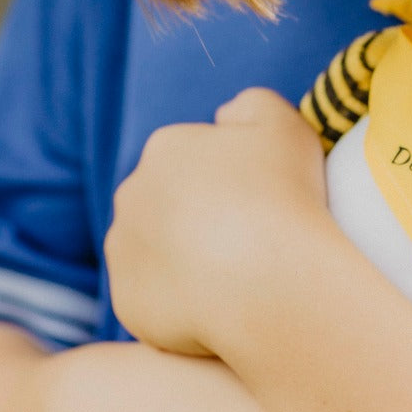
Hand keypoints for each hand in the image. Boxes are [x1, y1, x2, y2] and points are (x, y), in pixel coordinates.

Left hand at [105, 88, 326, 355]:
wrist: (275, 284)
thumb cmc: (286, 200)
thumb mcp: (287, 126)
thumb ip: (253, 105)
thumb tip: (225, 115)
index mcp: (165, 148)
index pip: (193, 161)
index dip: (231, 183)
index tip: (261, 205)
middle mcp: (131, 193)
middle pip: (167, 204)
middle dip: (197, 218)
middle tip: (248, 242)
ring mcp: (124, 250)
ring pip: (155, 251)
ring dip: (183, 260)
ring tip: (234, 278)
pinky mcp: (126, 301)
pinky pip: (153, 299)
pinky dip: (179, 303)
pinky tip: (219, 305)